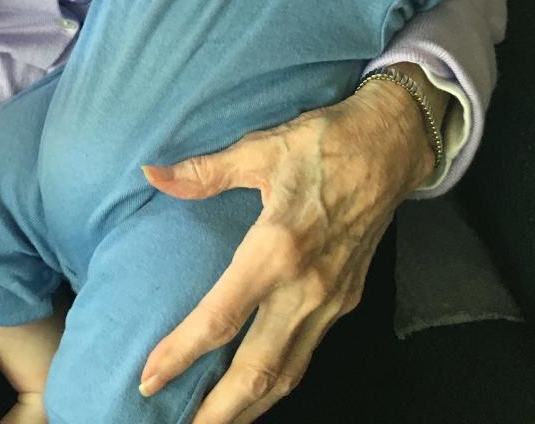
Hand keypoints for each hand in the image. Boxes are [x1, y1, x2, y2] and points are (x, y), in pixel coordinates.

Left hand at [137, 78, 434, 422]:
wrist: (389, 146)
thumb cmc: (321, 142)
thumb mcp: (259, 148)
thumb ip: (204, 171)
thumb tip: (151, 173)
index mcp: (278, 248)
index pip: (221, 318)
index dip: (181, 353)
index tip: (149, 378)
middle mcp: (305, 286)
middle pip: (258, 370)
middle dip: (219, 411)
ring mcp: (330, 300)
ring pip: (286, 373)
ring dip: (250, 407)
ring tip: (214, 423)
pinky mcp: (345, 301)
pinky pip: (306, 354)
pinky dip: (277, 381)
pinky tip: (255, 388)